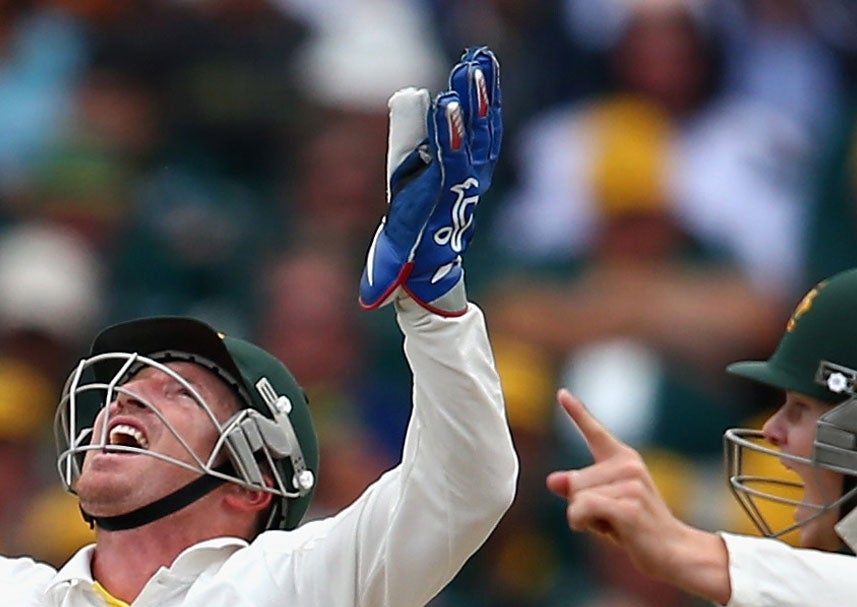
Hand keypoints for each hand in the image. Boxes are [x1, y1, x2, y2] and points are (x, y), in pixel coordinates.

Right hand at [359, 47, 501, 314]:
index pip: (451, 169)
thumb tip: (370, 298)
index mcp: (441, 209)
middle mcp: (463, 190)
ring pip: (482, 131)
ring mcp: (473, 177)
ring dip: (481, 94)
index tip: (447, 105)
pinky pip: (485, 128)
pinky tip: (484, 66)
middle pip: (472, 142)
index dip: (451, 138)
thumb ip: (382, 280)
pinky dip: (486, 98)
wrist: (434, 271)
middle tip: (467, 71)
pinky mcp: (474, 165)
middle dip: (469, 106)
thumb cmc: (405, 266)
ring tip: (477, 58)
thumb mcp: (390, 272)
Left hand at [549, 390, 731, 603]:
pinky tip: (607, 530)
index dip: (576, 412)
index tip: (561, 393)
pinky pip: (581, 509)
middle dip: (581, 506)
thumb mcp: (603, 507)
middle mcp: (628, 464)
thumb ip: (578, 491)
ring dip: (585, 519)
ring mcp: (630, 482)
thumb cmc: (636, 528)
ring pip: (576, 498)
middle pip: (573, 481)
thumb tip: (553, 480)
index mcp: (623, 459)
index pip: (594, 432)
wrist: (672, 550)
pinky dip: (582, 524)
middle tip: (610, 518)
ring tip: (615, 524)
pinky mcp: (628, 504)